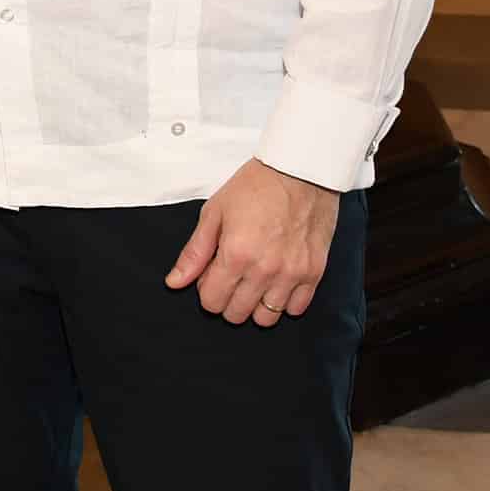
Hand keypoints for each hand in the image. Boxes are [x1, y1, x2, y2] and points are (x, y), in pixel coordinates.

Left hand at [164, 158, 339, 326]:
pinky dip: (283, 302)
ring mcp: (292, 275)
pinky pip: (296, 309)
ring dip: (254, 305)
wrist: (299, 172)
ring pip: (266, 318)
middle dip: (227, 300)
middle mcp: (265, 271)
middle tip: (230, 276)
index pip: (212, 301)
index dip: (206, 291)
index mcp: (235, 255)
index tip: (210, 276)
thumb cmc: (255, 187)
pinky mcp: (314, 274)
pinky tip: (275, 281)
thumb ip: (194, 252)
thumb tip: (175, 282)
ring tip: (253, 280)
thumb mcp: (214, 213)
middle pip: (237, 314)